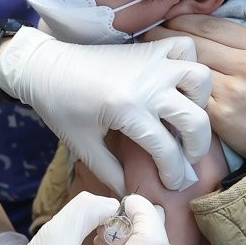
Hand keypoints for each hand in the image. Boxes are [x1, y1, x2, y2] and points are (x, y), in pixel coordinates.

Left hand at [0, 27, 211, 190]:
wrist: (45, 67)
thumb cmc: (60, 106)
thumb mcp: (82, 145)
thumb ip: (110, 173)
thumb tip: (130, 197)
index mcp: (128, 111)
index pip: (167, 150)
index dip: (174, 173)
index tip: (172, 184)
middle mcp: (147, 85)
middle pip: (195, 120)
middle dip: (196, 148)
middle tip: (184, 159)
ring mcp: (152, 63)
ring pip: (200, 79)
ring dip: (199, 101)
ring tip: (183, 116)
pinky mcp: (149, 48)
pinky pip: (185, 48)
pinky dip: (188, 62)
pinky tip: (176, 82)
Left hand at [148, 0, 245, 165]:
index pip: (213, 24)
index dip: (185, 18)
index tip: (169, 18)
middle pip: (196, 42)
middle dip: (166, 34)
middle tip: (148, 32)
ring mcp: (232, 91)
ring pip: (189, 67)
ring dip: (165, 59)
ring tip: (148, 52)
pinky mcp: (218, 115)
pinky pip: (188, 93)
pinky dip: (173, 85)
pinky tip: (159, 79)